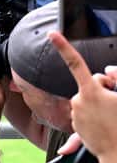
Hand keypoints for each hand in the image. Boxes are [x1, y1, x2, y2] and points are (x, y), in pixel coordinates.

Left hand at [49, 31, 116, 162]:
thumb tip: (107, 71)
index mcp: (90, 92)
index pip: (75, 64)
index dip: (64, 47)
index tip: (53, 34)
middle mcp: (78, 102)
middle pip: (90, 86)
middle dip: (103, 89)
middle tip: (116, 101)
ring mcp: (76, 116)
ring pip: (88, 101)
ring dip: (99, 104)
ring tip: (112, 118)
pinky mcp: (77, 128)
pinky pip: (84, 116)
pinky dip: (93, 118)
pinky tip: (102, 126)